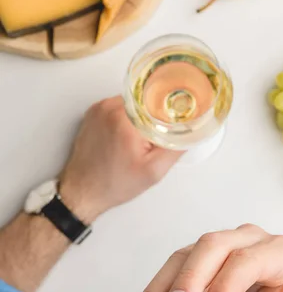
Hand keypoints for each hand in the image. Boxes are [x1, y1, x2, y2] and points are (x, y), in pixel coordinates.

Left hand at [59, 96, 181, 222]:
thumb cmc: (113, 184)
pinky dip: (127, 119)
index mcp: (125, 119)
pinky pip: (119, 108)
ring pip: (133, 104)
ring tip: (140, 141)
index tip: (175, 123)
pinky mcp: (93, 113)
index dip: (170, 111)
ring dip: (141, 118)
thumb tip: (190, 132)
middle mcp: (109, 108)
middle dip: (155, 117)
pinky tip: (128, 138)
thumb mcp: (153, 172)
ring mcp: (99, 109)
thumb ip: (175, 148)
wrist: (83, 191)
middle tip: (156, 139)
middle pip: (146, 101)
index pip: (159, 100)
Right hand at [130, 224, 282, 291]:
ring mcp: (224, 243)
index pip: (249, 260)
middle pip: (213, 246)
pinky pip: (175, 267)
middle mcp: (250, 239)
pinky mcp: (203, 256)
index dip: (227, 284)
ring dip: (162, 285)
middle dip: (189, 279)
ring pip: (186, 253)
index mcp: (280, 252)